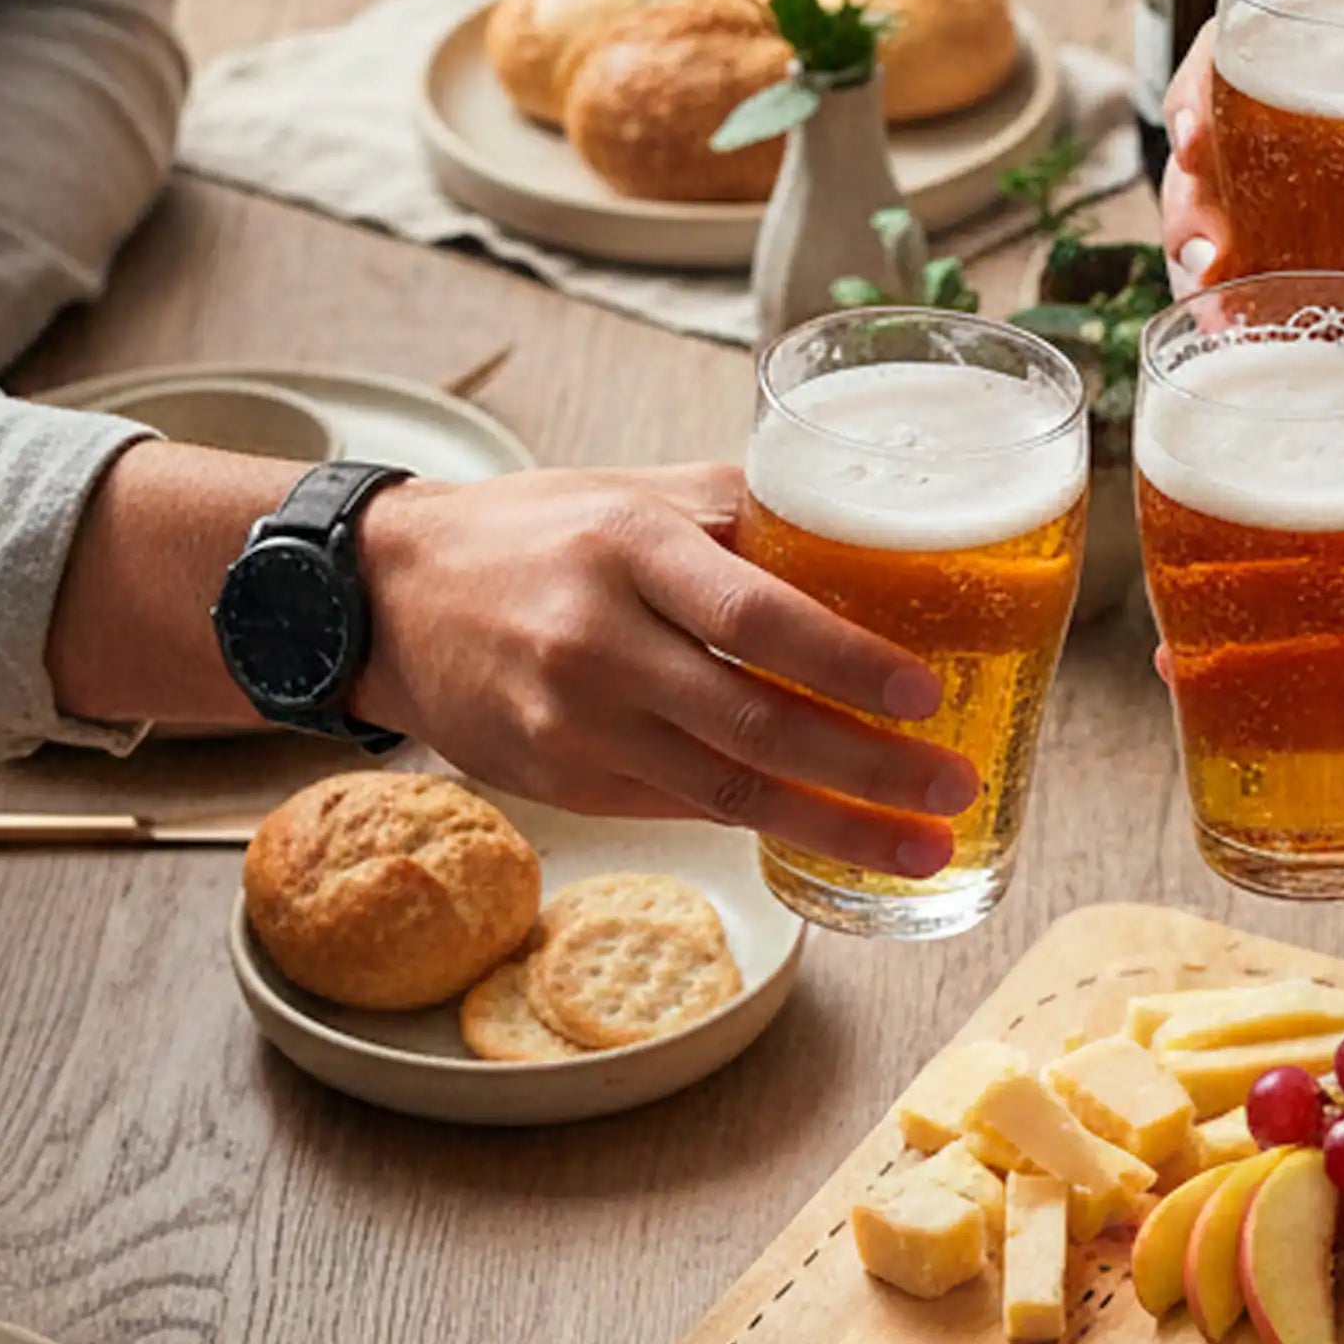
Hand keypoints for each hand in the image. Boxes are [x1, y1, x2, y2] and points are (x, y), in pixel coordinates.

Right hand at [354, 465, 975, 876]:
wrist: (391, 596)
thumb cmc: (546, 535)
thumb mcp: (642, 495)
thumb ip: (753, 518)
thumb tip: (882, 546)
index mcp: (631, 547)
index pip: (758, 615)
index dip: (848, 663)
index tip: (926, 694)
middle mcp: (598, 640)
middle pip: (756, 724)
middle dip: (870, 770)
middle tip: (951, 791)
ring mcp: (574, 723)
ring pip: (727, 791)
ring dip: (836, 827)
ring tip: (921, 848)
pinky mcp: (562, 784)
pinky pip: (686, 810)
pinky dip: (768, 827)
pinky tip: (835, 835)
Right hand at [1158, 28, 1343, 364]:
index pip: (1256, 49)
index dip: (1205, 84)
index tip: (1197, 132)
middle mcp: (1328, 151)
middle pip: (1217, 152)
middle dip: (1189, 199)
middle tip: (1207, 257)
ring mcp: (1322, 227)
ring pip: (1224, 231)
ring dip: (1198, 269)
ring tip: (1217, 314)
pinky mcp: (1333, 296)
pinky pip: (1264, 301)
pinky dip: (1240, 326)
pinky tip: (1236, 354)